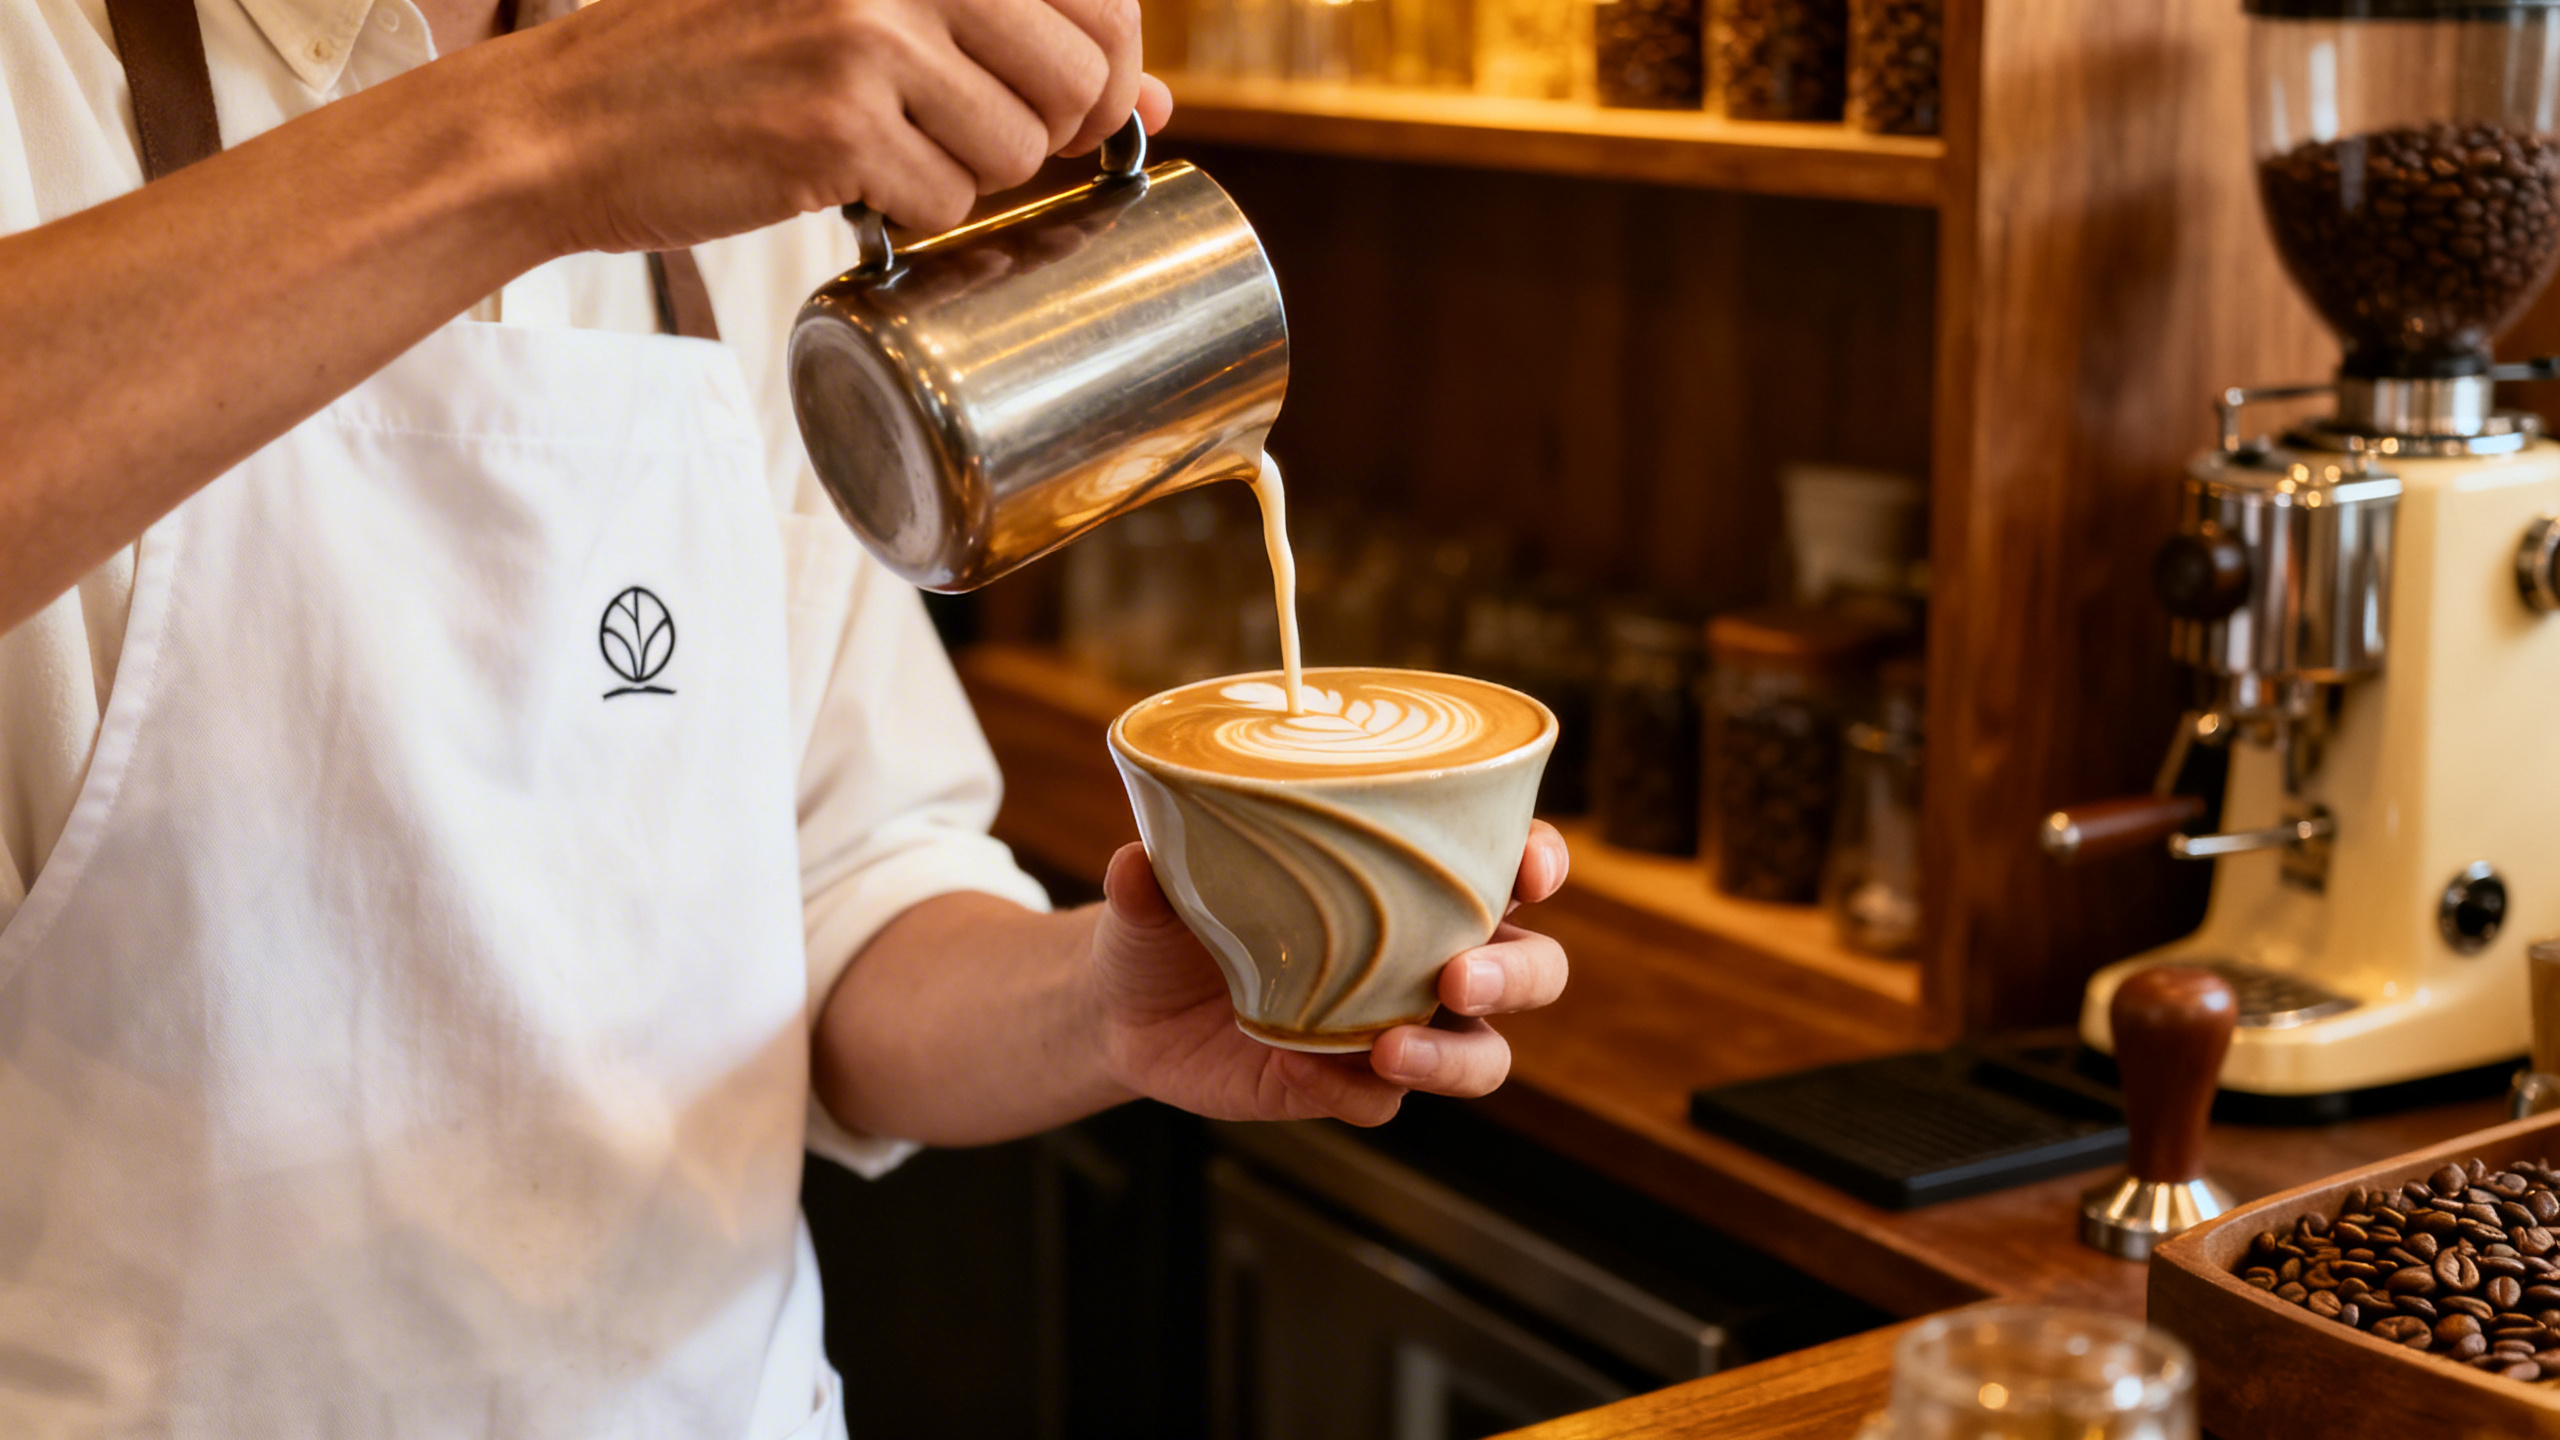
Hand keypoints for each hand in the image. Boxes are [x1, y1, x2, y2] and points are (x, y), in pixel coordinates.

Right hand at [509, 0, 1177, 254]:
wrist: (566, 119)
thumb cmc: (720, 63)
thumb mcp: (865, 12)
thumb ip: (1008, 36)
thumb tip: (1159, 101)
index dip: (1111, 70)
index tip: (1075, 106)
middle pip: (1078, 77)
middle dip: (1050, 133)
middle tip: (972, 139)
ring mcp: (868, 41)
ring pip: (1015, 150)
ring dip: (964, 173)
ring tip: (876, 145)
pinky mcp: (838, 130)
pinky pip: (945, 203)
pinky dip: (904, 212)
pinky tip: (837, 179)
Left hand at [1090, 822, 1572, 1126]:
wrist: (1125, 1004)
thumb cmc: (1170, 915)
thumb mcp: (1157, 887)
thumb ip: (1154, 875)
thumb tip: (1136, 863)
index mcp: (1412, 881)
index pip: (1510, 862)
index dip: (1539, 861)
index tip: (1531, 870)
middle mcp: (1427, 954)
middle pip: (1532, 968)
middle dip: (1515, 973)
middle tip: (1459, 975)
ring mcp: (1398, 1026)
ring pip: (1484, 1055)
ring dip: (1456, 1056)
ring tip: (1393, 1049)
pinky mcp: (1352, 1087)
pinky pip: (1384, 1103)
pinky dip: (1355, 1091)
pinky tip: (1303, 1067)